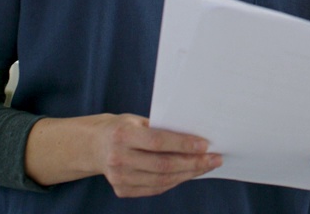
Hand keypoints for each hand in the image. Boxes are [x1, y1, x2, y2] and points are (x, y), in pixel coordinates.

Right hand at [93, 114, 221, 197]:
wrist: (94, 145)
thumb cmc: (123, 128)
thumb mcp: (137, 121)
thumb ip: (161, 129)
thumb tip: (196, 136)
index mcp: (122, 135)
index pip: (157, 142)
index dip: (183, 144)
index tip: (205, 145)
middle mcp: (118, 158)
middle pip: (163, 165)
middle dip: (193, 163)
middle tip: (215, 159)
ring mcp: (118, 177)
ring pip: (162, 180)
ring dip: (188, 174)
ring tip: (206, 166)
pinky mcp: (122, 190)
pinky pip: (155, 188)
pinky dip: (175, 181)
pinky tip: (188, 173)